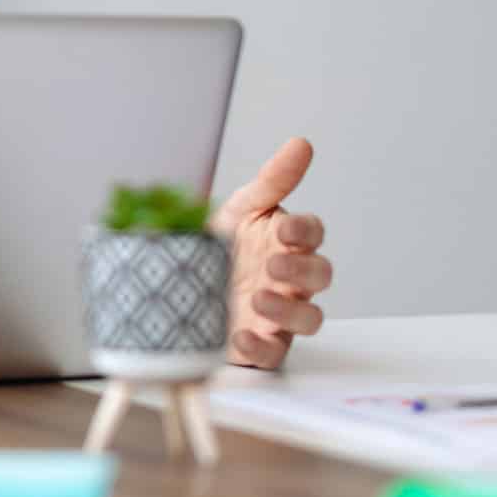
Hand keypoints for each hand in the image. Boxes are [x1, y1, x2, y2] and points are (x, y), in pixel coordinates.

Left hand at [214, 138, 330, 370]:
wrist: (176, 284)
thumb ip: (272, 180)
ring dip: (290, 311)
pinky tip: (240, 333)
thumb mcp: (240, 208)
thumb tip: (302, 143)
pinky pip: (273, 353)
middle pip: (320, 277)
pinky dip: (260, 346)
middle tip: (272, 265)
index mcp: (287, 242)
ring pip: (310, 319)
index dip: (305, 232)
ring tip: (257, 297)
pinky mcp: (260, 343)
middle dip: (302, 271)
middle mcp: (290, 279)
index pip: (313, 235)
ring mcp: (278, 314)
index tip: (283, 228)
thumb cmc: (219, 243)